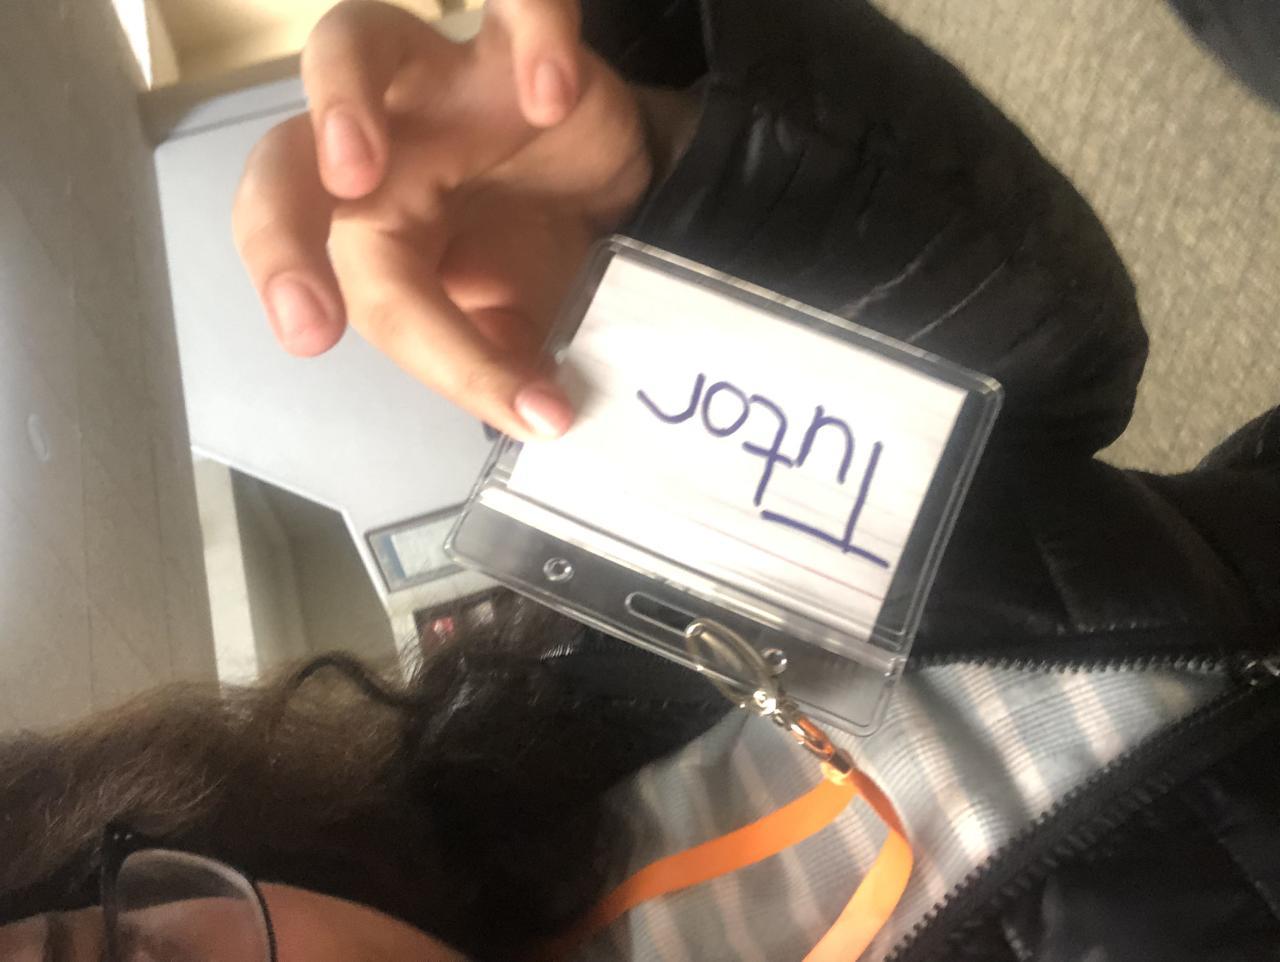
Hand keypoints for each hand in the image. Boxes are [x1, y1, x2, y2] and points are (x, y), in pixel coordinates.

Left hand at [232, 0, 652, 438]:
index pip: (372, 295)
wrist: (614, 183)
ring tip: (360, 171)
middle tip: (308, 324)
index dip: (443, 357)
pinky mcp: (509, 43)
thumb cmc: (541, 247)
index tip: (525, 409)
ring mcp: (437, 83)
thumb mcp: (522, 320)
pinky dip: (527, 36)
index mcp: (373, 235)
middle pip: (279, 168)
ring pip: (345, 47)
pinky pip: (507, 4)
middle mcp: (380, 152)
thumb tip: (532, 420)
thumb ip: (503, 360)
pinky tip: (551, 99)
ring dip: (338, 104)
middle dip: (276, 243)